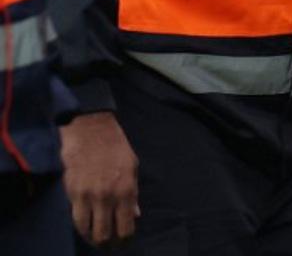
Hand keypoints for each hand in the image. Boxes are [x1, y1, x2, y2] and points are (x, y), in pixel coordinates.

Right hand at [59, 111, 139, 246]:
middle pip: (105, 233)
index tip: (123, 242)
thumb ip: (133, 194)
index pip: (126, 226)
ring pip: (88, 229)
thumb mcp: (132, 167)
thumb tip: (135, 214)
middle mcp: (108, 196)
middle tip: (108, 245)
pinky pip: (75, 217)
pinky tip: (84, 228)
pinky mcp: (72, 192)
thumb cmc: (116, 147)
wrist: (91, 130)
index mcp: (127, 190)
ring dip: (92, 238)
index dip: (124, 238)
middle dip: (107, 243)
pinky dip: (80, 226)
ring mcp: (89, 195)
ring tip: (95, 240)